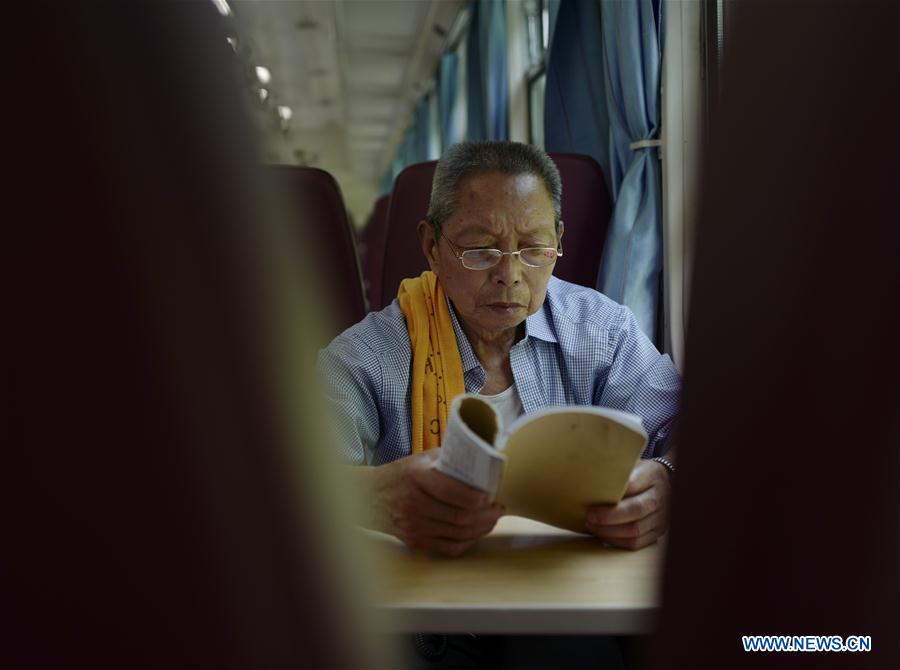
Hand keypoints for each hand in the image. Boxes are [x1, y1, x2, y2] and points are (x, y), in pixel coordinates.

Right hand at [370, 449, 504, 555]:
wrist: (368, 497)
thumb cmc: (399, 475)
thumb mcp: (419, 459)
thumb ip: (446, 459)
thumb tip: (479, 459)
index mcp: (416, 477)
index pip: (452, 491)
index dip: (477, 497)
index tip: (491, 495)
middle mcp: (414, 503)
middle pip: (459, 516)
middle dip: (486, 514)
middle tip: (498, 508)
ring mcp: (414, 525)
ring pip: (458, 534)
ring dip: (481, 528)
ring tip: (492, 519)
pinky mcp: (415, 540)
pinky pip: (449, 547)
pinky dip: (468, 542)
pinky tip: (476, 533)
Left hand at [585, 458, 670, 549]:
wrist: (662, 485)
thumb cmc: (638, 474)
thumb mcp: (630, 464)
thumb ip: (614, 468)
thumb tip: (586, 471)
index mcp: (652, 475)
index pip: (632, 485)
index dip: (612, 494)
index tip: (592, 498)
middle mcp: (659, 496)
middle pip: (635, 510)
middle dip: (608, 516)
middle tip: (589, 516)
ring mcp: (661, 516)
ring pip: (635, 530)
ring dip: (609, 531)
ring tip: (592, 526)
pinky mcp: (658, 532)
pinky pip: (636, 543)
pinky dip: (617, 541)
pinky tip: (604, 535)